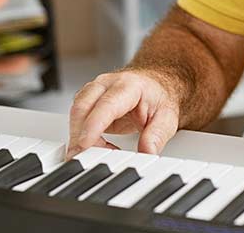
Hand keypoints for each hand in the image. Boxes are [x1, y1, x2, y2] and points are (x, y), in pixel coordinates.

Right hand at [66, 69, 180, 159]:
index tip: (85, 145)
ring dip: (80, 138)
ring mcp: (94, 90)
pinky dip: (81, 136)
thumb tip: (147, 153)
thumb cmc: (158, 97)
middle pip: (83, 108)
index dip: (93, 126)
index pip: (106, 105)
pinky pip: (77, 119)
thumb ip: (157, 136)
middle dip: (78, 136)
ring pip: (76, 114)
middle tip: (84, 160)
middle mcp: (107, 84)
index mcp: (129, 85)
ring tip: (97, 156)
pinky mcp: (87, 100)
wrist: (155, 85)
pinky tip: (96, 148)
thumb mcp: (167, 118)